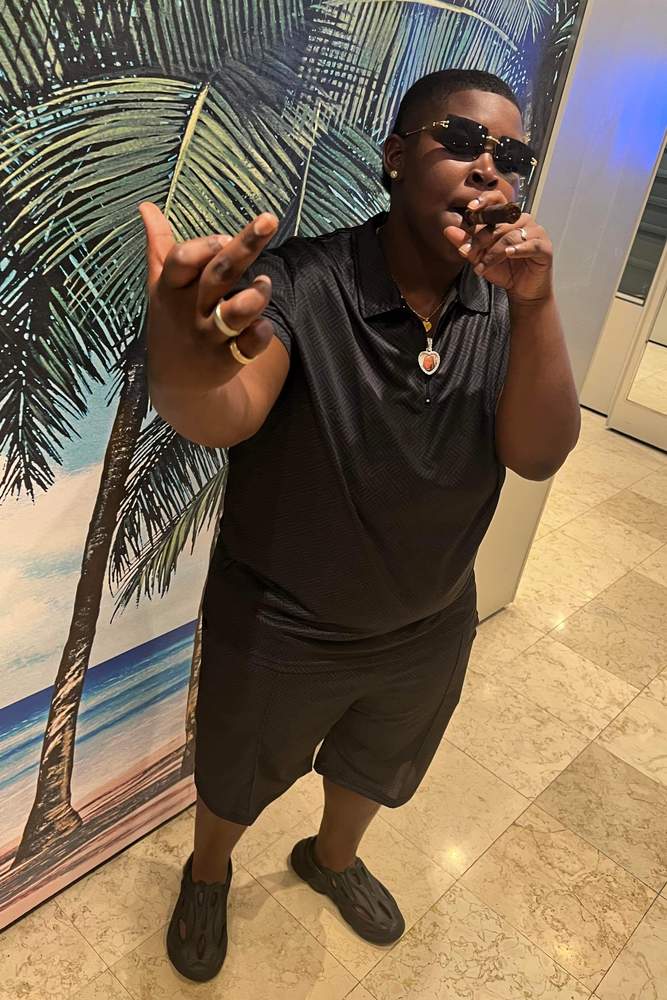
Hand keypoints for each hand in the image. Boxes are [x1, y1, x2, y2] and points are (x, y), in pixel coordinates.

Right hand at [139, 202, 278, 390]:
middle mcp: (191, 310)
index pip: (182, 260)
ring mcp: (210, 336)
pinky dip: (261, 333)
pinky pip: (250, 344)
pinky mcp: (228, 359)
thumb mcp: (160, 284)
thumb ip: (158, 245)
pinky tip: (264, 325)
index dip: (204, 246)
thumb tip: (146, 205)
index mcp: (172, 288)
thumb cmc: (173, 320)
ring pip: (234, 313)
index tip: (225, 237)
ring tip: (266, 281)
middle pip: (218, 275)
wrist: (176, 383)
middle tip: (269, 219)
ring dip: (254, 297)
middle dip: (243, 247)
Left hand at [443, 192, 552, 302]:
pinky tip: (509, 254)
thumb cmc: (504, 270)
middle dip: (482, 238)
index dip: (484, 201)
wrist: (521, 291)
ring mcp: (535, 232)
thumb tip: (448, 230)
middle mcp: (522, 220)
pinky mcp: (544, 246)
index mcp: (507, 218)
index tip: (471, 209)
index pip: (497, 200)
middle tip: (470, 254)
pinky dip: (518, 249)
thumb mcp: (480, 258)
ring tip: (483, 267)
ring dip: (494, 252)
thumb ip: (466, 244)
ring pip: (511, 235)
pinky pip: (531, 244)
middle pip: (500, 222)